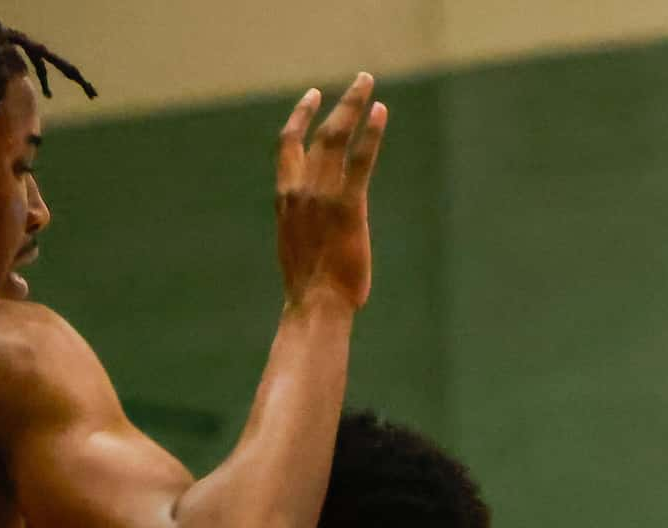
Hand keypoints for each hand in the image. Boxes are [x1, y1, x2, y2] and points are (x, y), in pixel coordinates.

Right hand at [274, 73, 387, 311]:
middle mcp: (299, 191)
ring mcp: (321, 196)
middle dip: (339, 103)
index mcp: (286, 200)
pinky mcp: (347, 206)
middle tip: (360, 81)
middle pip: (318, 133)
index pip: (288, 147)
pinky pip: (359, 160)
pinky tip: (381, 112)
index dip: (300, 118)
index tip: (312, 97)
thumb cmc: (311, 289)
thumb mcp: (298, 247)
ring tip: (368, 84)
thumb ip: (306, 224)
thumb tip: (319, 226)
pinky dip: (370, 133)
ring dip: (353, 106)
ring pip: (336, 138)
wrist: (314, 306)